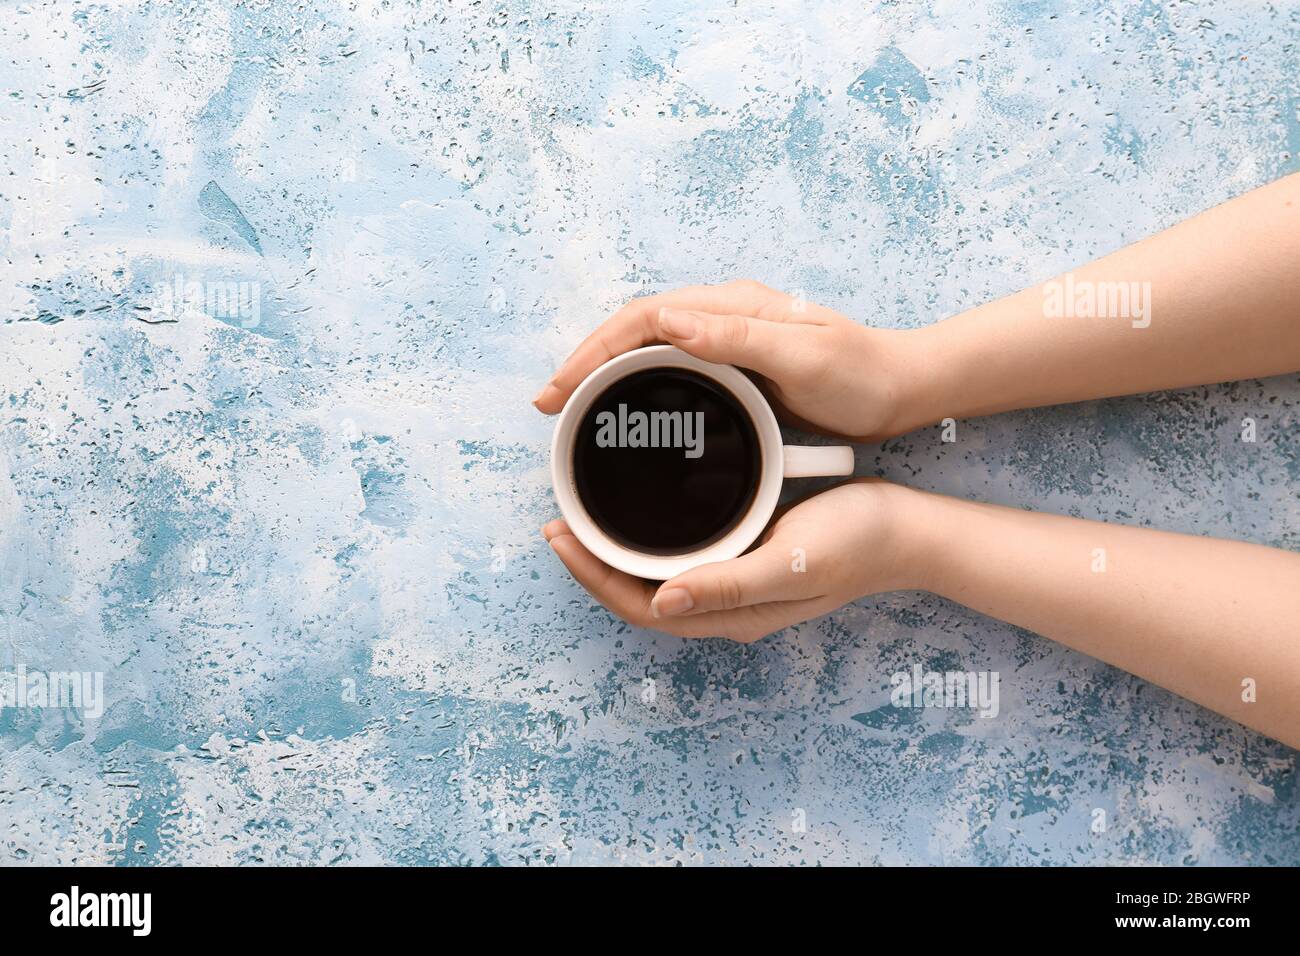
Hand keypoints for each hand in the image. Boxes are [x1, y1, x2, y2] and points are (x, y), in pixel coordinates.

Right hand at [532, 280, 925, 441]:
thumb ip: (738, 337)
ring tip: (572, 408)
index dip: (595, 349)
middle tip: (550, 404)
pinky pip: (670, 368)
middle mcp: (723, 315)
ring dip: (605, 372)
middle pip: (634, 329)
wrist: (901, 388)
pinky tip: (624, 410)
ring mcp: (727, 339)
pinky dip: (636, 384)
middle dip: (585, 361)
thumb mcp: (803, 357)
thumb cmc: (860, 375)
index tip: (561, 387)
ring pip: (647, 347)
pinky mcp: (735, 365)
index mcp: (732, 306)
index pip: (643, 317)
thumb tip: (670, 320)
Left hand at [541, 480, 924, 642]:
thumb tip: (662, 601)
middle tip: (557, 523)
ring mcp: (737, 583)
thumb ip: (728, 584)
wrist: (906, 530)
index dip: (593, 577)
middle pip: (640, 596)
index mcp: (731, 614)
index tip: (559, 538)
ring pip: (659, 577)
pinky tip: (643, 510)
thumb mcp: (791, 561)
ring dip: (618, 552)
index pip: (641, 607)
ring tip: (585, 517)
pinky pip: (685, 555)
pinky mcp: (748, 556)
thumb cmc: (855, 544)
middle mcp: (727, 606)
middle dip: (593, 566)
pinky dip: (653, 537)